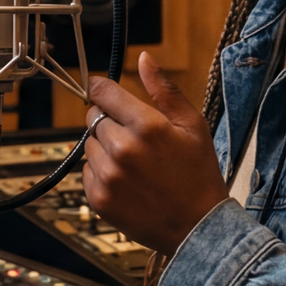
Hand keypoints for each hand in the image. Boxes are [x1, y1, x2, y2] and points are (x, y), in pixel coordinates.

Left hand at [83, 52, 230, 257]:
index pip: (103, 93)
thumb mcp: (192, 125)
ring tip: (133, 163)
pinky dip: (101, 172)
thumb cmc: (199, 174)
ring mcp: (108, 176)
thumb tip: (144, 58)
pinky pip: (87, 171)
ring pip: (89, 145)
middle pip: (93, 118)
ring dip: (104, 148)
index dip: (103, 90)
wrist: (198, 227)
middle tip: (134, 138)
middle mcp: (122, 149)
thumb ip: (164, 90)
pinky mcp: (99, 198)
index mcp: (147, 126)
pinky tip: (127, 181)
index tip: (104, 93)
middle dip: (109, 122)